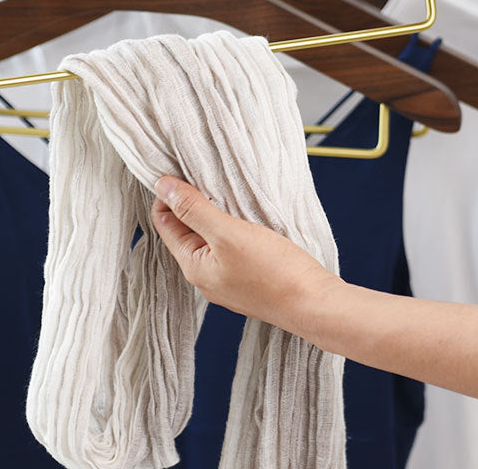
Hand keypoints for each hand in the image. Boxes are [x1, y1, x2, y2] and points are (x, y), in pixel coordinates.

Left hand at [150, 176, 341, 334]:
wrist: (315, 304)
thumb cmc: (274, 273)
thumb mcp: (228, 233)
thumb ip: (194, 210)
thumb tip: (162, 187)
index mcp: (193, 266)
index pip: (164, 222)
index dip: (169, 195)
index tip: (183, 172)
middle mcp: (206, 275)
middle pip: (186, 229)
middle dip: (192, 201)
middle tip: (206, 176)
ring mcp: (228, 278)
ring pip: (210, 236)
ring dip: (214, 212)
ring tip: (228, 191)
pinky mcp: (249, 277)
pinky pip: (230, 245)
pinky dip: (233, 226)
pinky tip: (246, 213)